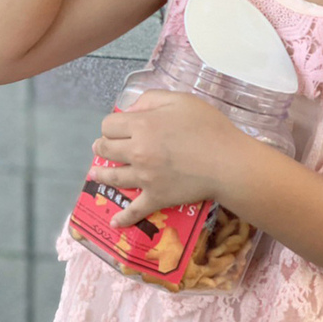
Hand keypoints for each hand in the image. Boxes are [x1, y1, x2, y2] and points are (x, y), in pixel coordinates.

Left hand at [90, 90, 241, 227]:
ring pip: (113, 178)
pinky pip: (135, 210)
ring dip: (100, 176)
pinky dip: (123, 218)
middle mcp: (136, 152)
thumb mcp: (181, 100)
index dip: (111, 125)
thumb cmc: (209, 127)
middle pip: (105, 149)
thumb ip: (151, 99)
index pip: (108, 125)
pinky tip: (114, 222)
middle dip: (101, 147)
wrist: (228, 162)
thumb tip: (131, 110)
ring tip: (94, 175)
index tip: (118, 127)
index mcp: (141, 126)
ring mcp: (144, 178)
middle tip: (103, 148)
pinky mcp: (156, 197)